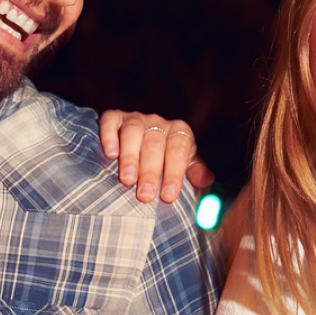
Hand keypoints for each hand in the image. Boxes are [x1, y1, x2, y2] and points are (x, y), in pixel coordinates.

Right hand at [99, 110, 215, 202]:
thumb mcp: (184, 169)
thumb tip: (206, 180)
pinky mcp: (115, 118)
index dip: (174, 173)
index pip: (179, 150)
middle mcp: (158, 123)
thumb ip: (195, 174)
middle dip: (150, 171)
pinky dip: (109, 135)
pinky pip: (111, 121)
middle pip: (155, 144)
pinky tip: (110, 154)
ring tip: (127, 180)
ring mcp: (136, 119)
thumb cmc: (166, 165)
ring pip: (133, 132)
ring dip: (130, 156)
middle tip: (145, 195)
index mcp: (179, 133)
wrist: (141, 149)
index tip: (168, 196)